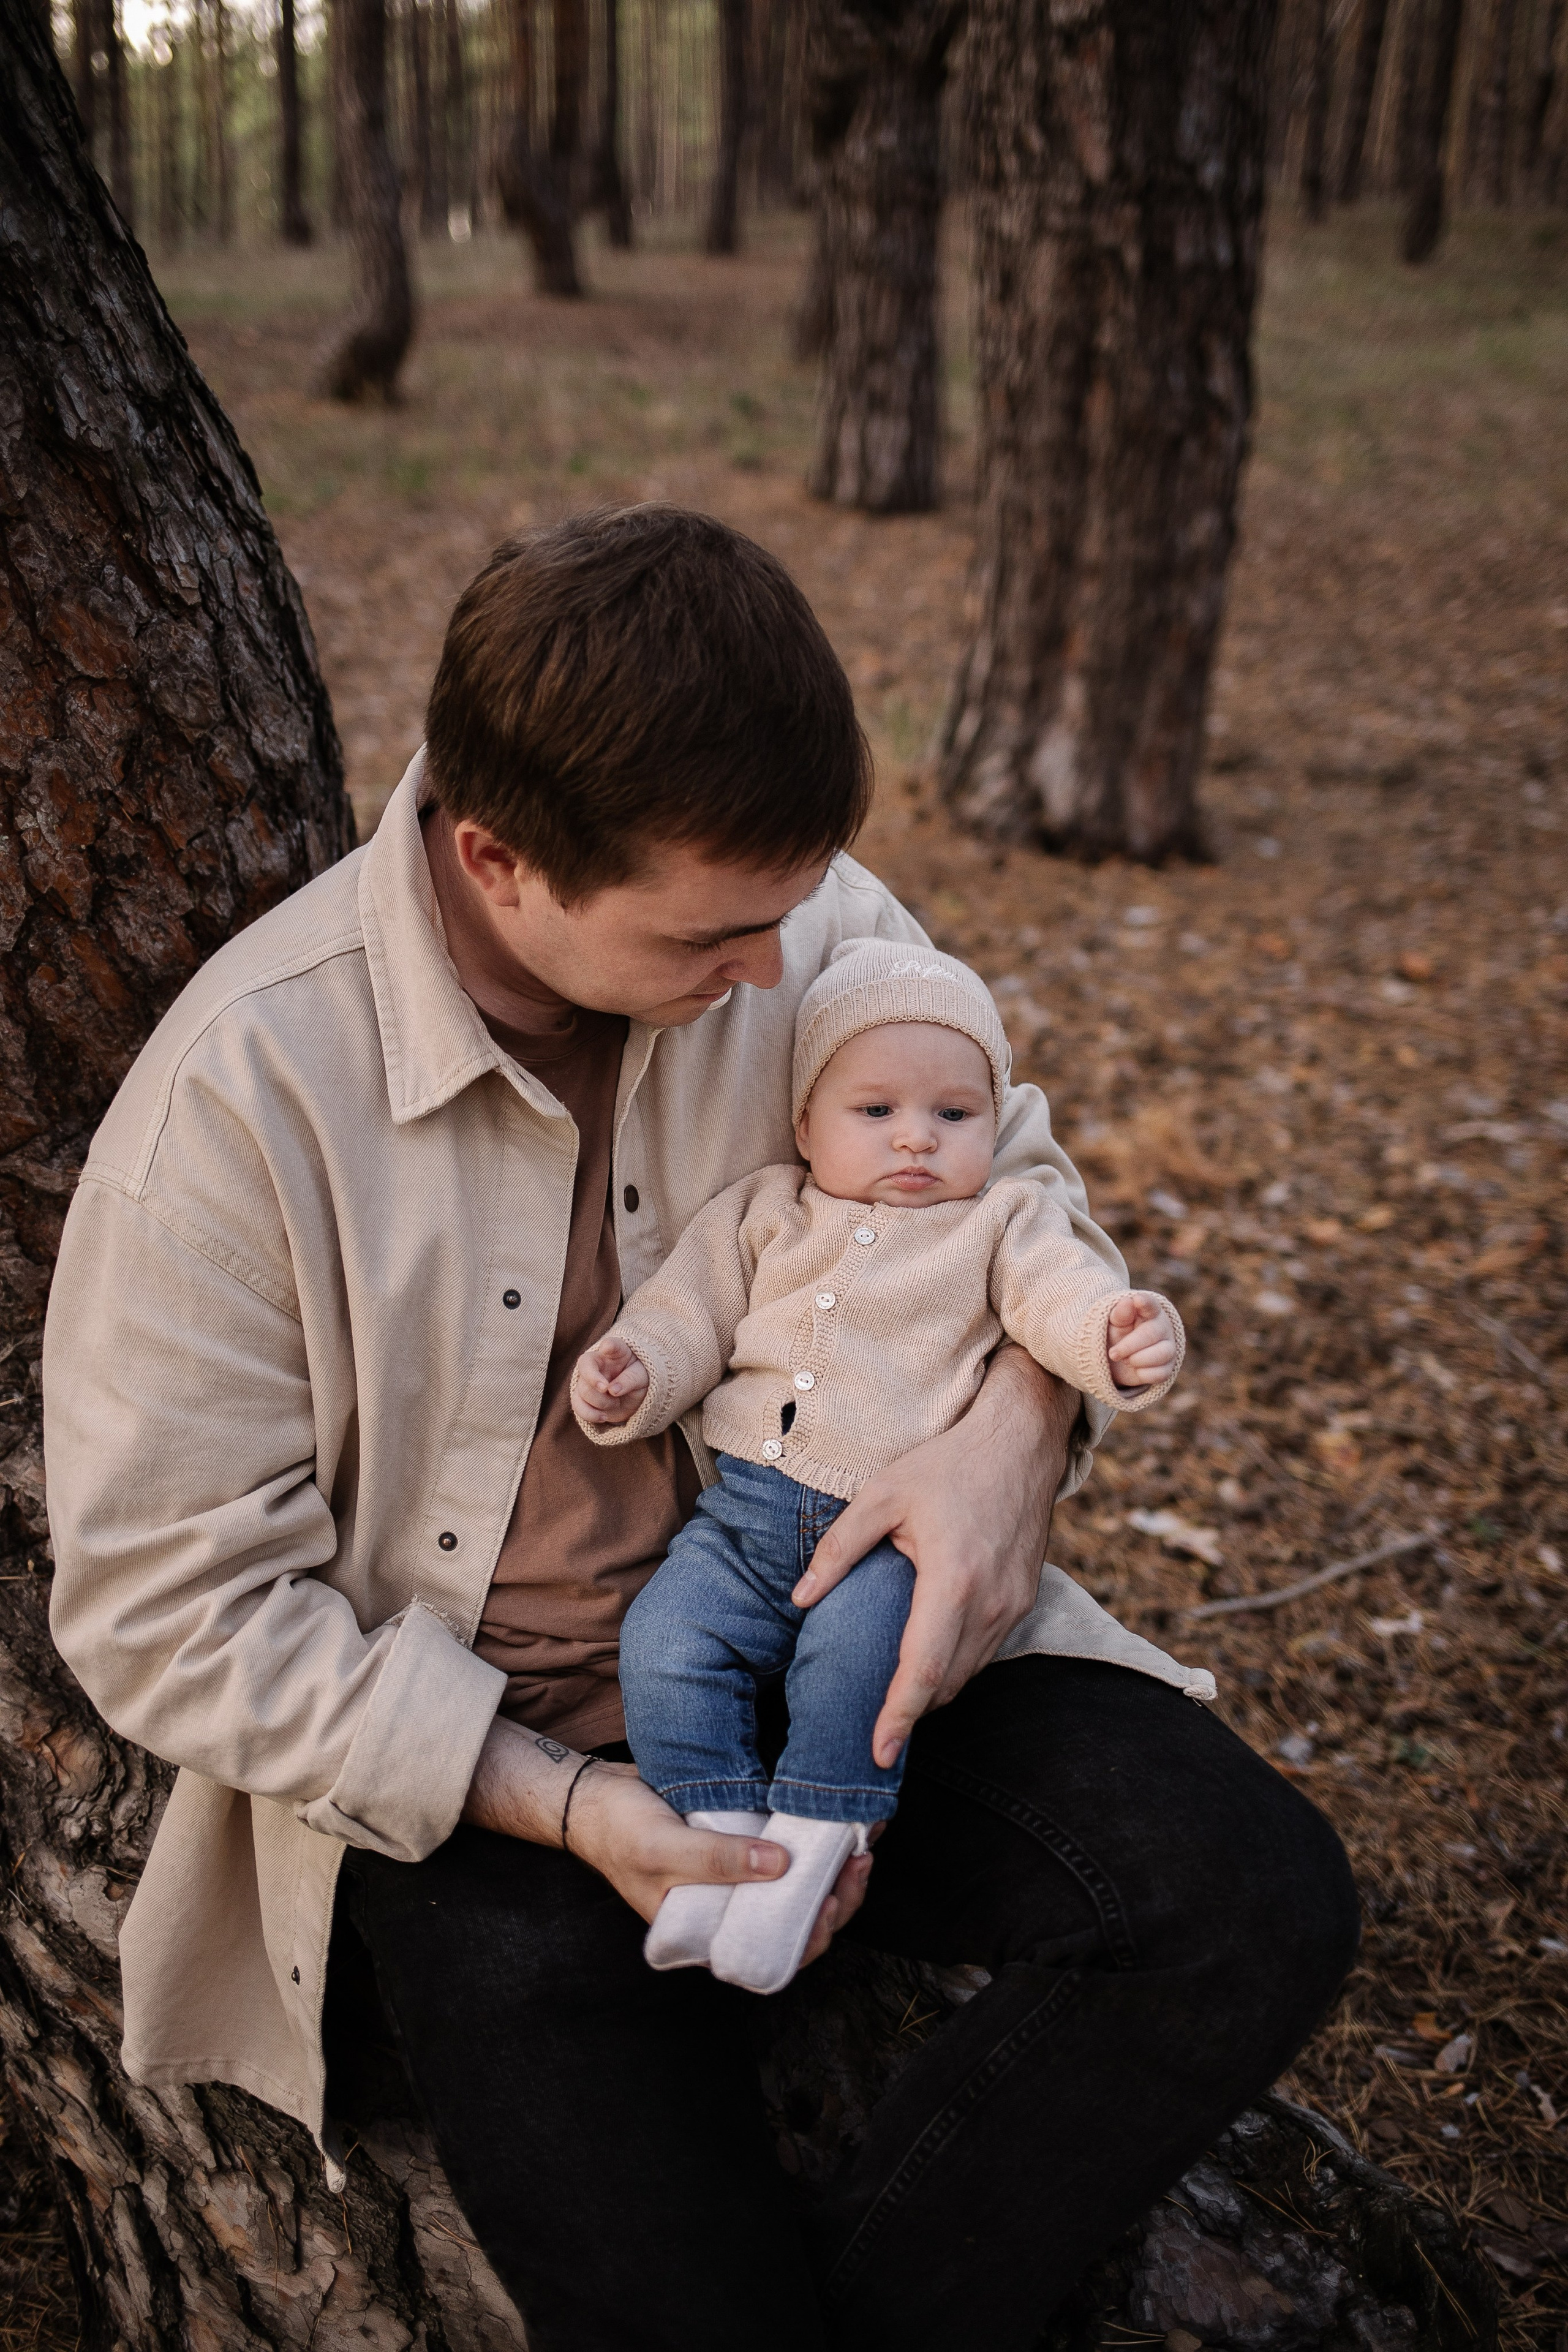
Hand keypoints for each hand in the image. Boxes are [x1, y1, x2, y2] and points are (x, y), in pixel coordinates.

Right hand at [463, 1722, 871, 1966]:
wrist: (597, 1794)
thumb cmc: (620, 1832)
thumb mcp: (663, 1849)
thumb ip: (717, 1861)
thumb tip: (781, 1867)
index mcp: (708, 1933)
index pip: (773, 1950)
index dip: (813, 1933)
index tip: (834, 1899)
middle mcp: (729, 1910)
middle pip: (797, 1920)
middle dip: (836, 1897)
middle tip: (859, 1861)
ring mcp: (739, 1877)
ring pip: (799, 1887)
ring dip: (832, 1870)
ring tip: (858, 1842)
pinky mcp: (744, 1842)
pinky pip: (787, 1851)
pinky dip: (814, 1841)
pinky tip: (835, 1820)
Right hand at [572, 1334, 649, 1425]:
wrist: (635, 1396)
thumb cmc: (639, 1379)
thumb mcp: (643, 1377)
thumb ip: (630, 1380)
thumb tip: (613, 1390)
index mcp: (616, 1352)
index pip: (611, 1345)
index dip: (609, 1346)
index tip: (608, 1348)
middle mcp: (597, 1363)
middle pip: (585, 1369)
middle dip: (595, 1382)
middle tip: (607, 1389)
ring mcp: (588, 1380)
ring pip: (582, 1391)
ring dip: (600, 1402)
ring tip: (615, 1404)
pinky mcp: (584, 1397)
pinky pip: (577, 1405)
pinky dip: (589, 1414)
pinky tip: (603, 1417)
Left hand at [793, 1344, 1072, 1769]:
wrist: (1022, 1440)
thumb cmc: (948, 1464)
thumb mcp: (881, 1495)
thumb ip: (838, 1550)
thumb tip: (799, 1598)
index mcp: (953, 1581)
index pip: (924, 1671)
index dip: (899, 1717)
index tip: (878, 1753)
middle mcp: (991, 1603)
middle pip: (949, 1683)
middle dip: (912, 1714)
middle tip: (874, 1737)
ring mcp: (1014, 1604)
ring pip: (971, 1672)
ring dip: (936, 1693)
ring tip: (897, 1707)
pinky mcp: (1024, 1598)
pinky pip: (987, 1650)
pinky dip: (958, 1666)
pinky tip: (930, 1662)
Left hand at [1107, 1293, 1176, 1388]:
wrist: (1119, 1361)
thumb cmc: (1118, 1335)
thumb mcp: (1114, 1324)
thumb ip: (1120, 1314)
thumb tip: (1127, 1302)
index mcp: (1149, 1311)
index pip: (1150, 1304)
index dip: (1145, 1303)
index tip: (1137, 1300)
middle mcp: (1163, 1327)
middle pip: (1151, 1334)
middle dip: (1128, 1346)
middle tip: (1113, 1353)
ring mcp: (1168, 1347)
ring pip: (1161, 1354)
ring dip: (1137, 1360)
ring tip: (1126, 1360)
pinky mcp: (1168, 1367)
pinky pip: (1160, 1373)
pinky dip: (1143, 1374)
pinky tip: (1136, 1369)